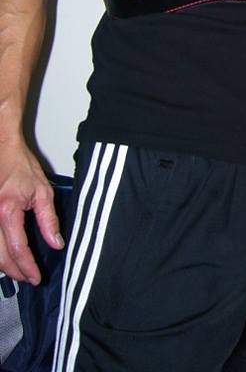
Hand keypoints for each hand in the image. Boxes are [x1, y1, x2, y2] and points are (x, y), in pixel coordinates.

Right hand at [0, 140, 62, 284]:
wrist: (2, 151)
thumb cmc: (21, 166)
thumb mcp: (42, 191)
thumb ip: (48, 219)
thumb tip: (56, 243)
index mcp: (7, 210)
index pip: (18, 248)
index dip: (27, 267)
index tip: (36, 277)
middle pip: (0, 256)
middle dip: (15, 271)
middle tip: (29, 278)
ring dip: (4, 265)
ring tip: (20, 270)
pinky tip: (7, 256)